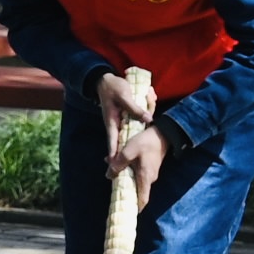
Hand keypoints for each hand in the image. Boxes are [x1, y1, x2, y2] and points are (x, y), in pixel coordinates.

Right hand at [103, 70, 166, 192]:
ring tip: (127, 166)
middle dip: (118, 158)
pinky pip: (125, 133)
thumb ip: (135, 108)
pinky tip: (133, 147)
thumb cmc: (113, 88)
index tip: (113, 166)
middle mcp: (113, 125)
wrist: (104, 80)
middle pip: (116, 144)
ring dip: (123, 152)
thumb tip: (148, 119)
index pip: (112, 141)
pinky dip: (128, 141)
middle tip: (119, 172)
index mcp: (112, 122)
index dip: (113, 154)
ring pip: (121, 140)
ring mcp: (116, 124)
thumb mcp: (125, 96)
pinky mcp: (120, 121)